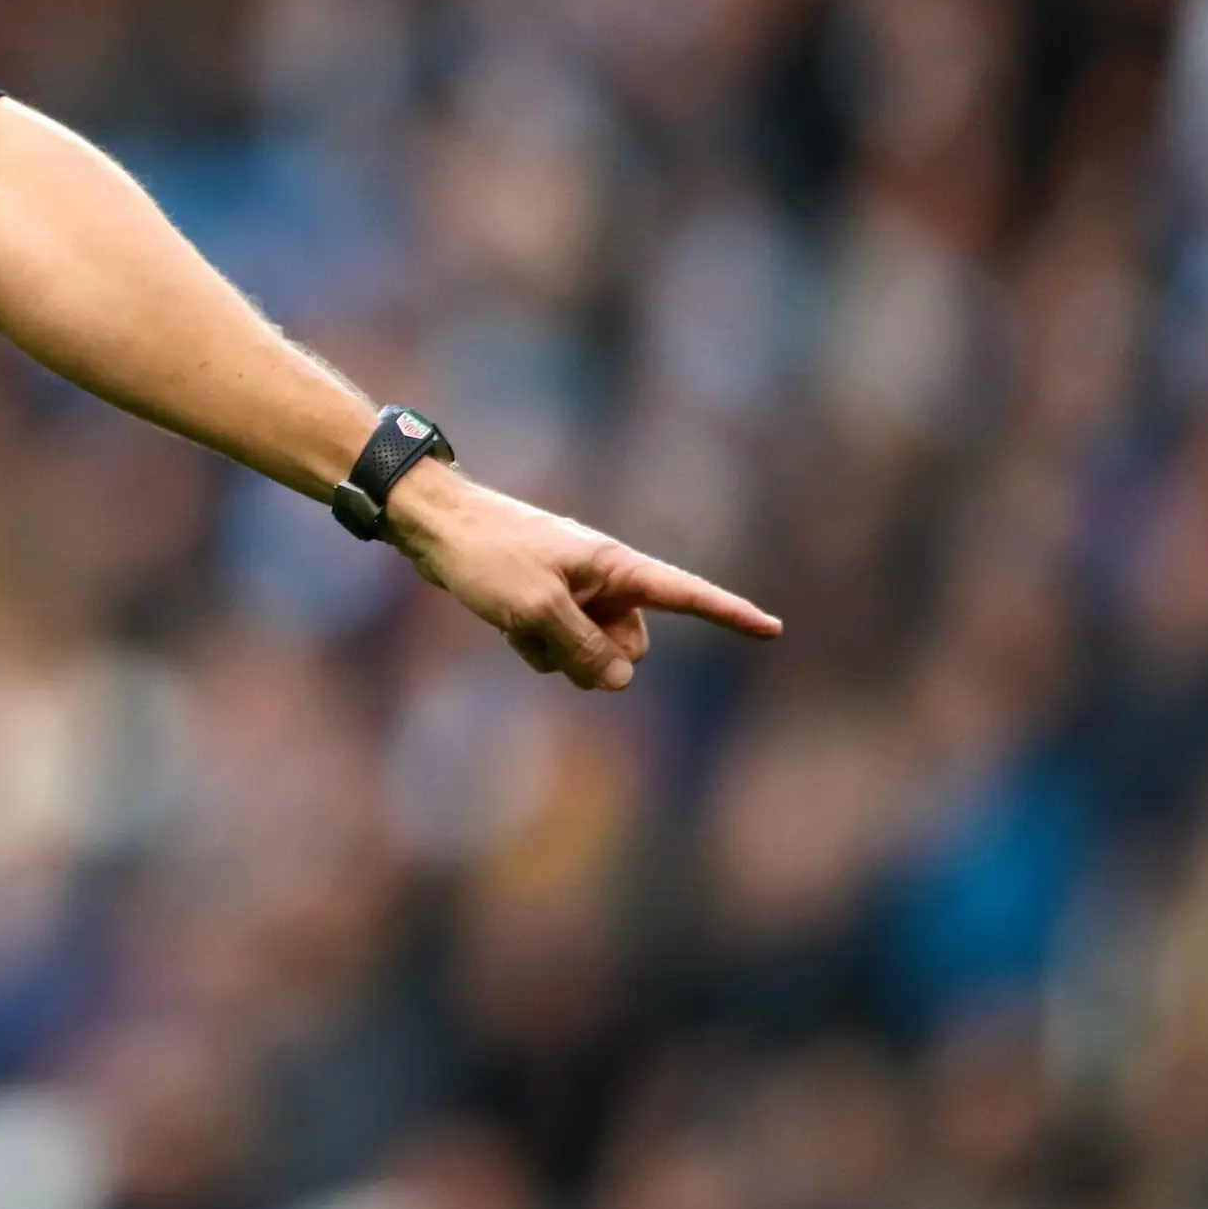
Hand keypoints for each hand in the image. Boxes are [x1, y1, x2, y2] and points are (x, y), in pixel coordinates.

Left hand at [385, 464, 782, 690]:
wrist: (433, 527)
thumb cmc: (488, 556)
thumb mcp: (537, 610)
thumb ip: (586, 650)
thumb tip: (622, 682)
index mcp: (615, 566)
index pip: (687, 595)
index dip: (730, 615)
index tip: (774, 629)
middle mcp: (604, 579)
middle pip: (630, 647)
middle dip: (596, 655)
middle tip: (549, 628)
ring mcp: (575, 593)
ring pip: (589, 653)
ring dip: (556, 652)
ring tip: (518, 618)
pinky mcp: (547, 604)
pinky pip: (556, 648)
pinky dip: (534, 645)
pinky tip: (504, 623)